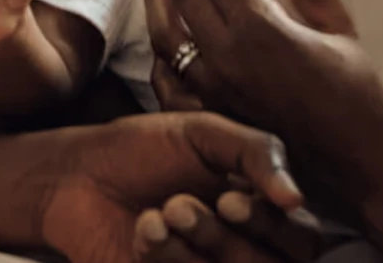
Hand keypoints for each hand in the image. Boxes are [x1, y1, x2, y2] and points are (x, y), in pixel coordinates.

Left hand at [42, 110, 319, 262]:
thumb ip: (257, 152)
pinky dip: (169, 261)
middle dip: (223, 239)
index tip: (229, 199)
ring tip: (156, 214)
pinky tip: (145, 233)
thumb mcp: (203, 133)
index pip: (304, 238)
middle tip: (177, 203)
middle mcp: (245, 248)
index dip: (270, 225)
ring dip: (195, 249)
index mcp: (261, 208)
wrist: (78, 176)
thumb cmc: (143, 148)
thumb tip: (298, 199)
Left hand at [143, 0, 382, 225]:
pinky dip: (163, 47)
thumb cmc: (367, 99)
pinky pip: (169, 79)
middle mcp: (227, 58)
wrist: (367, 173)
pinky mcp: (213, 117)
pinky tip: (161, 29)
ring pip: (165, 30)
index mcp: (261, 30)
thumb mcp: (346, 27)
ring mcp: (214, 91)